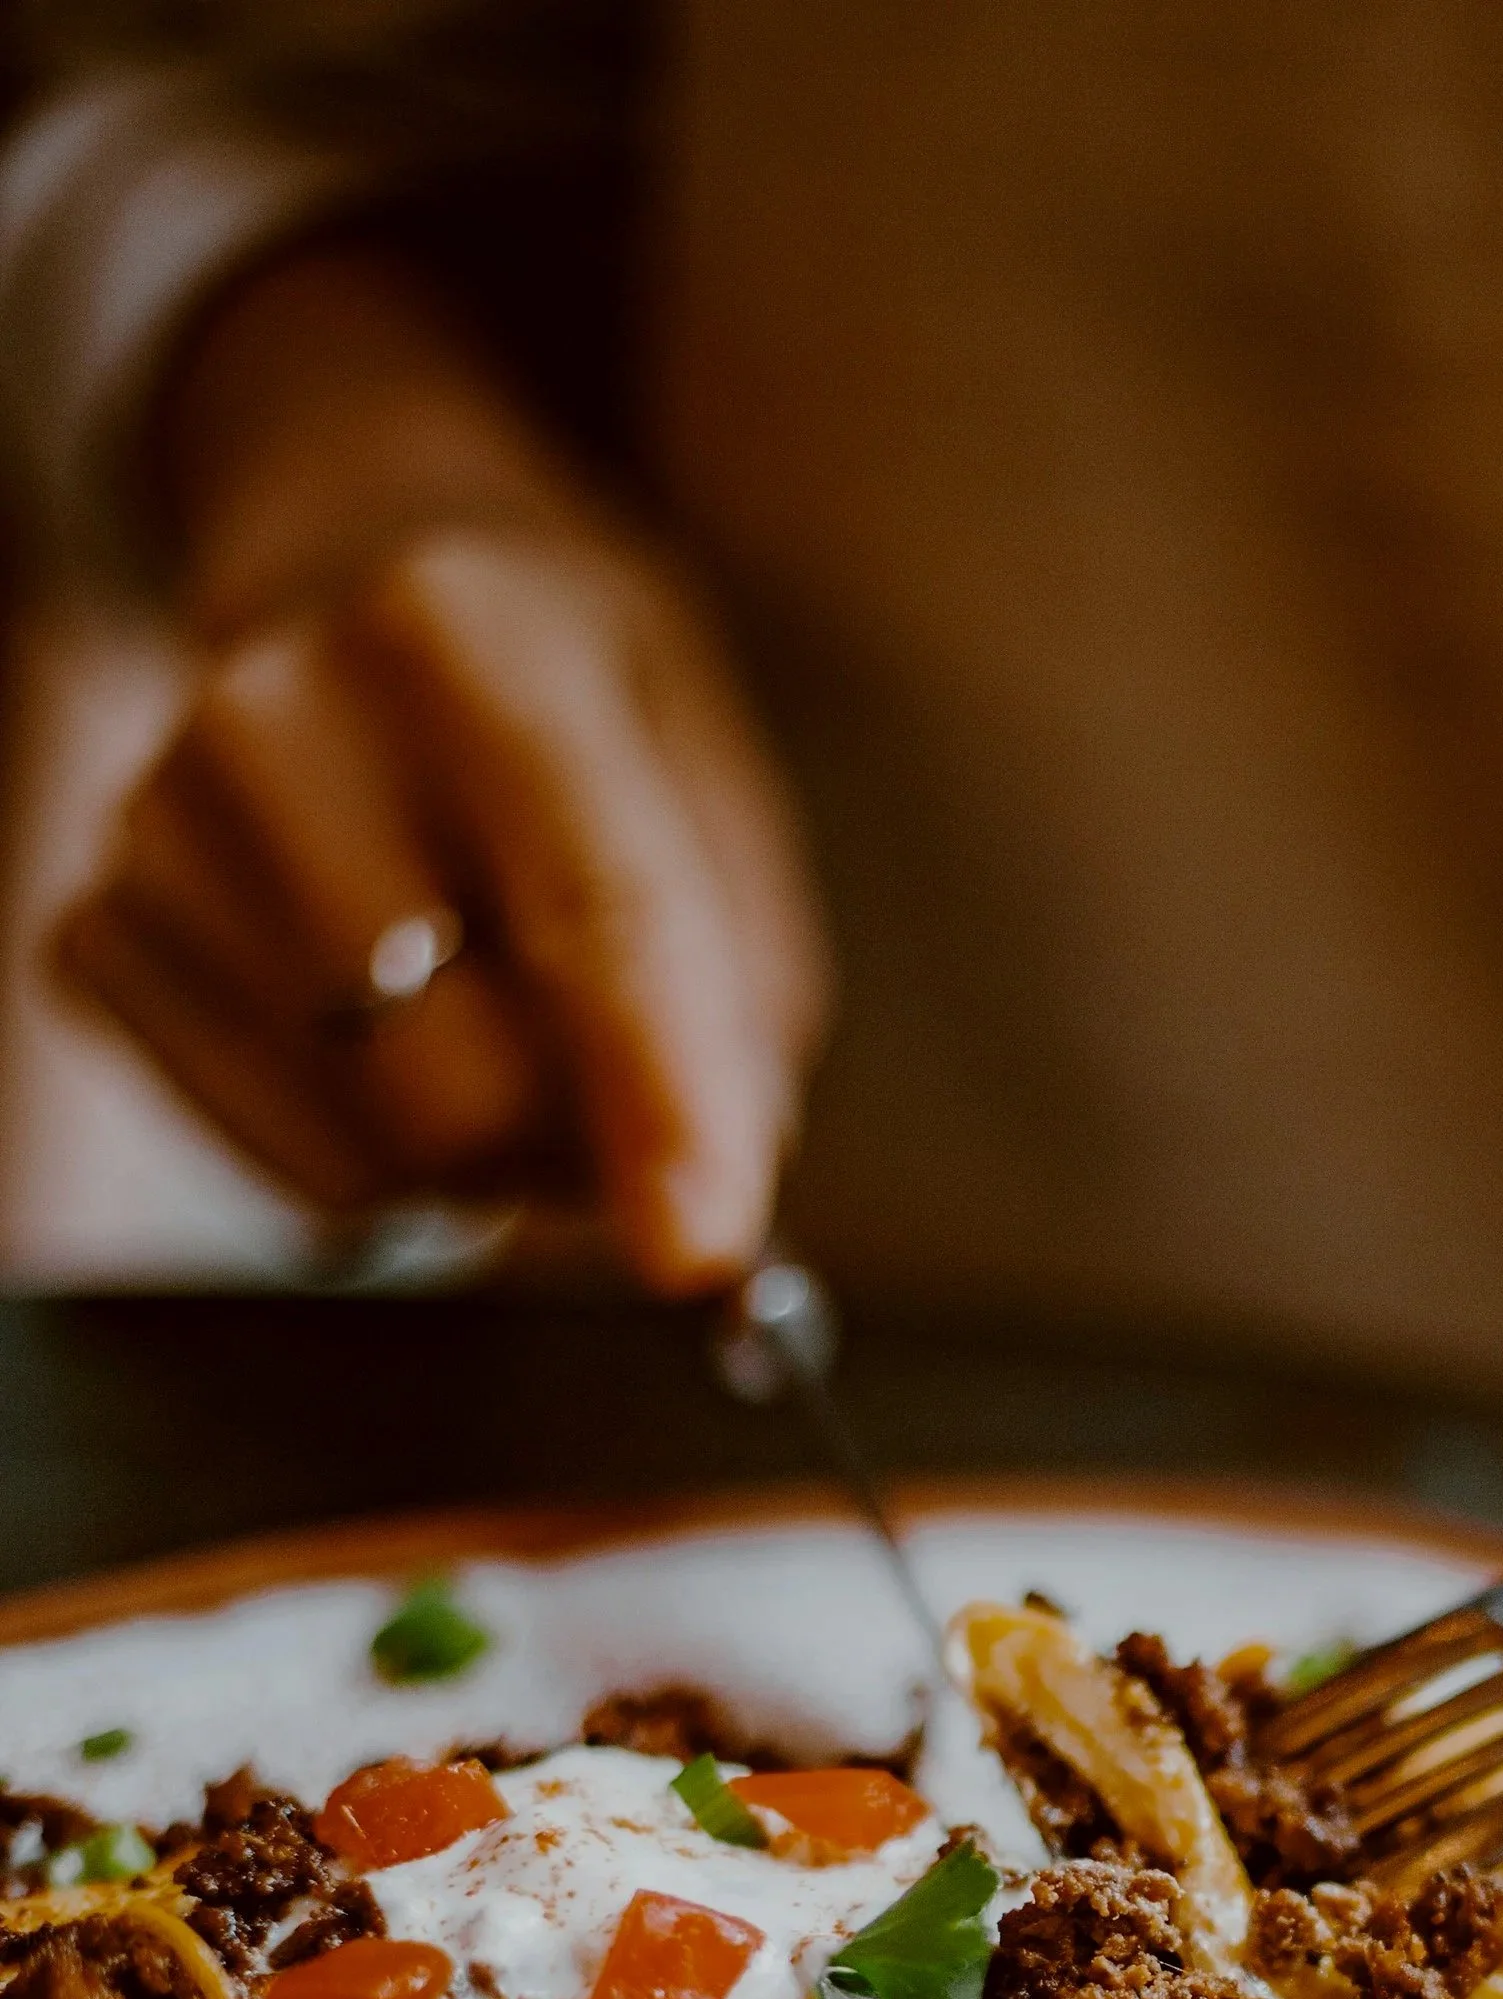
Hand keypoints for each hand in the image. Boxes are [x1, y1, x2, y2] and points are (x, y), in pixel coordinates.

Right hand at [52, 245, 829, 1291]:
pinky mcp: (99, 937)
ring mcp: (160, 830)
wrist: (351, 570)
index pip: (591, 914)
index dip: (660, 1101)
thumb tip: (704, 1222)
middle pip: (462, 1085)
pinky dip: (382, 1165)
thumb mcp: (708, 773)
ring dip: (487, 1164)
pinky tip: (393, 1038)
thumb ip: (733, 993)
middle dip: (576, 1148)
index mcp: (467, 635)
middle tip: (616, 1088)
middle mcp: (278, 713)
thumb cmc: (574, 702)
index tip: (702, 1255)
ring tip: (498, 1028)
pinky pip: (286, 1169)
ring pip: (373, 1156)